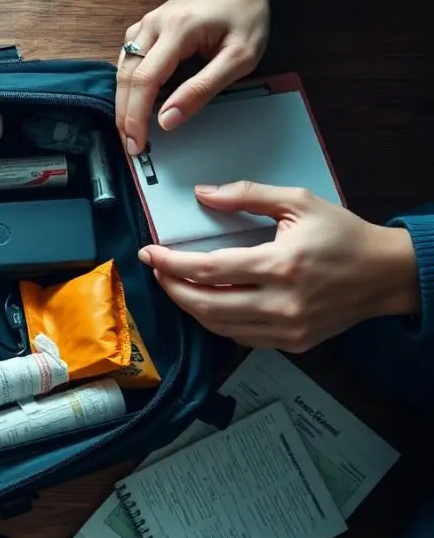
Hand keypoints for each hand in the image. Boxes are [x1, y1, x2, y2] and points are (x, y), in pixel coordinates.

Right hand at [116, 0, 272, 155]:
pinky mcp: (143, 28)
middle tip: (130, 146)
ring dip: (122, 103)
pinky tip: (132, 102)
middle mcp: (152, 26)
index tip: (138, 144)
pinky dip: (126, 85)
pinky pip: (125, 60)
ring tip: (128, 130)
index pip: (145, 82)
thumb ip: (203, 88)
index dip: (136, 118)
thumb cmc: (244, 13)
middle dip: (124, 117)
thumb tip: (168, 119)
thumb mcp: (240, 56)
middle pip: (126, 78)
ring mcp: (144, 25)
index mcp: (177, 31)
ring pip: (121, 70)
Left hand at [138, 182, 419, 352]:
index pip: (207, 270)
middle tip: (157, 270)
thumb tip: (203, 193)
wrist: (386, 274)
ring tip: (176, 284)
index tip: (150, 253)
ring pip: (217, 326)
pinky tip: (207, 302)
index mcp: (280, 265)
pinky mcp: (292, 343)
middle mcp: (281, 303)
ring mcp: (286, 329)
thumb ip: (247, 195)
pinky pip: (239, 337)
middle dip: (170, 287)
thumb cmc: (344, 235)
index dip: (170, 263)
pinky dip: (216, 321)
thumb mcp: (299, 202)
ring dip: (189, 306)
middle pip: (204, 304)